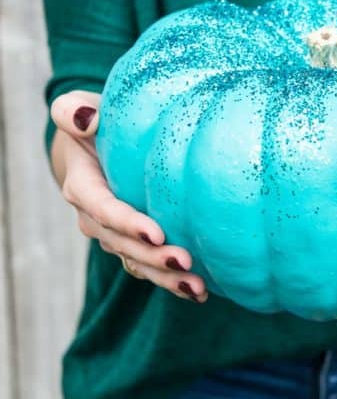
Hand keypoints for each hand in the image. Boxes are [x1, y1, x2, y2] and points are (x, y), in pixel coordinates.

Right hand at [49, 91, 207, 302]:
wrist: (98, 147)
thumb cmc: (97, 123)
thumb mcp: (79, 109)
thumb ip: (74, 110)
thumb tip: (85, 117)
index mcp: (83, 185)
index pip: (102, 208)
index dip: (126, 223)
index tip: (156, 233)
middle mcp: (95, 217)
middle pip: (122, 244)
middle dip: (152, 258)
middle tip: (185, 261)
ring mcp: (115, 234)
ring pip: (137, 262)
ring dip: (165, 278)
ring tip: (196, 287)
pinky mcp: (133, 242)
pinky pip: (148, 267)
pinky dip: (170, 280)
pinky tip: (200, 289)